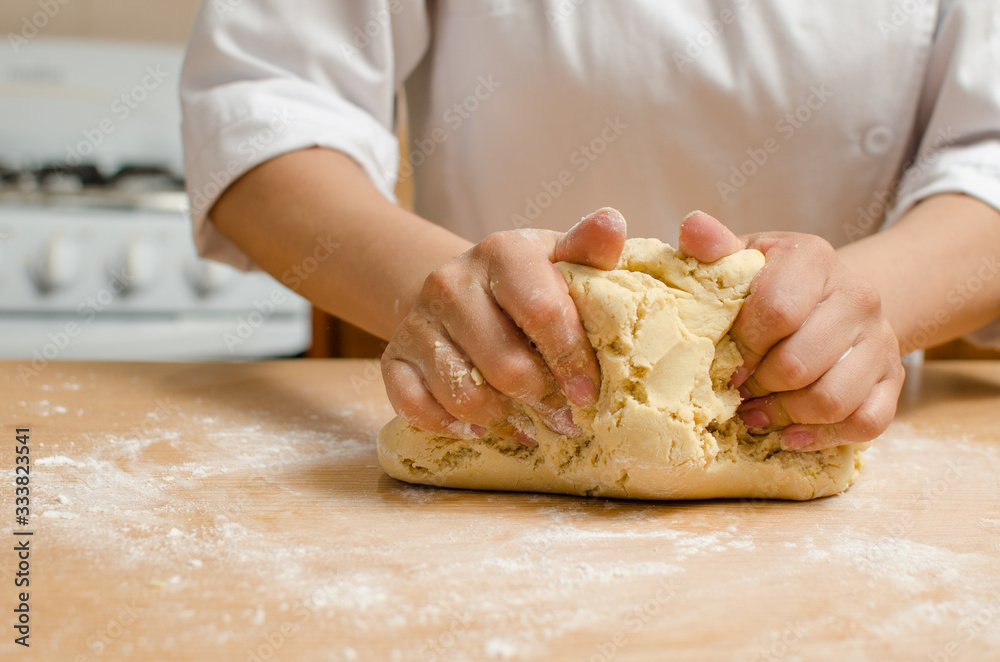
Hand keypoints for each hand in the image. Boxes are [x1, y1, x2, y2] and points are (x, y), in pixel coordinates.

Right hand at [381, 208, 626, 443]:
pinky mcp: (393, 357)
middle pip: (505, 365)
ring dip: (502, 420)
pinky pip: (415, 407)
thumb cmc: (529, 281)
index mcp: (501, 252)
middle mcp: (450, 282)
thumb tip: (612, 223)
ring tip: (528, 424)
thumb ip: (590, 249)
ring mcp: (417, 322)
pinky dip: (450, 425)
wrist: (463, 288)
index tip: (589, 393)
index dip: (572, 360)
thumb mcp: (561, 259)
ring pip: (463, 395)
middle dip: (541, 401)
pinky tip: (481, 425)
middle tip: (565, 419)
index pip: (543, 312)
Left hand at [679, 212, 904, 450]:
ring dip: (784, 414)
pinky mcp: (894, 378)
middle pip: (800, 363)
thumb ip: (714, 248)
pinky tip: (788, 434)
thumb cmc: (768, 281)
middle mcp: (858, 295)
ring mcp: (881, 339)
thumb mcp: (740, 257)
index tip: (720, 361)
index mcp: (813, 258)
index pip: (777, 310)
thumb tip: (693, 226)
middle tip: (736, 389)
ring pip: (832, 399)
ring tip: (754, 412)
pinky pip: (866, 423)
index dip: (742, 346)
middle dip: (758, 385)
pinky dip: (822, 437)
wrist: (827, 295)